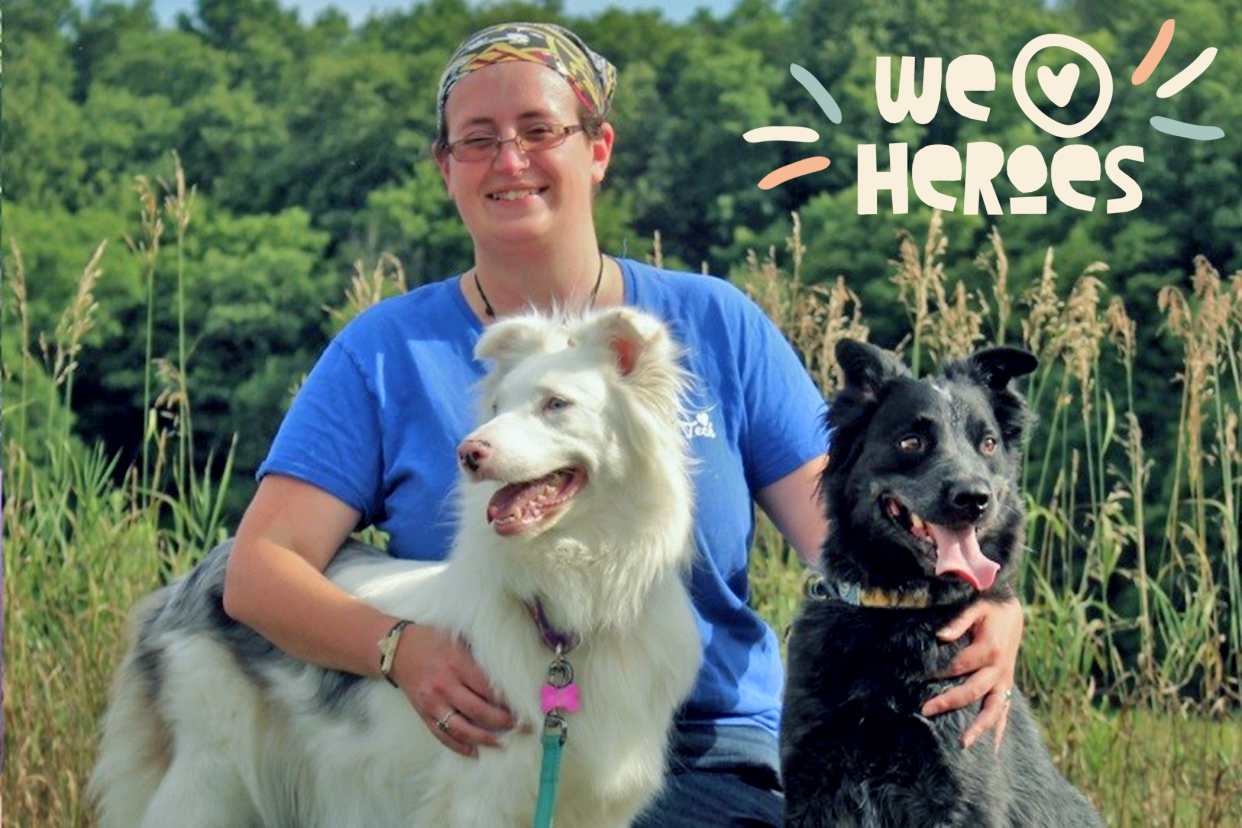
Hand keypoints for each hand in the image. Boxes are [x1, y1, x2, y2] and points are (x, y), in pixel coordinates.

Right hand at [389, 623, 516, 756]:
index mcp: (458, 665)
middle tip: (521, 727)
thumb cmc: (432, 640)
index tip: (523, 707)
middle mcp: (446, 686)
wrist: (397, 650)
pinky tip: (473, 752)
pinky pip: (442, 735)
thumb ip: (478, 652)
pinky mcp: (424, 713)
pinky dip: (458, 746)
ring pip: (462, 728)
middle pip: (479, 711)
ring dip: (484, 738)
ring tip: (503, 742)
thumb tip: (507, 664)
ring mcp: (433, 703)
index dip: (507, 701)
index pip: (488, 688)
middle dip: (503, 722)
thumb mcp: (457, 638)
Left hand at [920, 596, 1022, 749]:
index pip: (960, 665)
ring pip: (994, 708)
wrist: (1012, 614)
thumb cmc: (988, 609)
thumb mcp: (975, 607)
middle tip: (925, 710)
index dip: (939, 672)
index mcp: (990, 649)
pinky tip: (992, 748)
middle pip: (973, 690)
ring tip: (963, 743)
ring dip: (979, 727)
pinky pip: (1004, 711)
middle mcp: (1000, 669)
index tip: (917, 679)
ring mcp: (1005, 680)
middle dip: (949, 701)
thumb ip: (958, 622)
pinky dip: (998, 729)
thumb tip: (939, 636)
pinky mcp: (1007, 686)